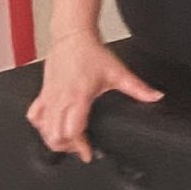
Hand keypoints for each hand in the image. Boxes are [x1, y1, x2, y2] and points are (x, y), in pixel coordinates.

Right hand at [26, 32, 161, 162]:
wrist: (73, 36)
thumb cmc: (91, 52)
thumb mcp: (118, 73)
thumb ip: (138, 88)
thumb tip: (155, 97)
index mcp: (78, 96)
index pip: (72, 131)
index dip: (80, 147)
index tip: (88, 153)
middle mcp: (61, 99)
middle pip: (55, 135)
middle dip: (68, 147)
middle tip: (81, 147)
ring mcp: (49, 96)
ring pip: (43, 129)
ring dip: (54, 139)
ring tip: (69, 141)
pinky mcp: (43, 93)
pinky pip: (35, 116)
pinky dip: (41, 126)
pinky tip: (51, 128)